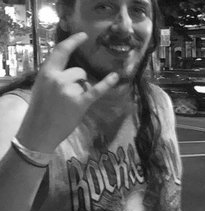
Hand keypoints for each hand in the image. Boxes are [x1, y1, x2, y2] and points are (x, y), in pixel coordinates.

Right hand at [16, 32, 119, 152]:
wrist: (39, 131)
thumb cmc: (41, 109)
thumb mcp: (42, 86)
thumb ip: (54, 76)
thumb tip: (72, 72)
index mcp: (47, 72)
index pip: (61, 51)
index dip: (73, 41)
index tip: (83, 35)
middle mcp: (58, 78)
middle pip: (78, 71)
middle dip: (80, 80)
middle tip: (71, 95)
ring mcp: (70, 91)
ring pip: (85, 83)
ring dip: (83, 90)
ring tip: (72, 103)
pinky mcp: (80, 103)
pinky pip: (96, 90)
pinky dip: (107, 83)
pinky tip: (115, 76)